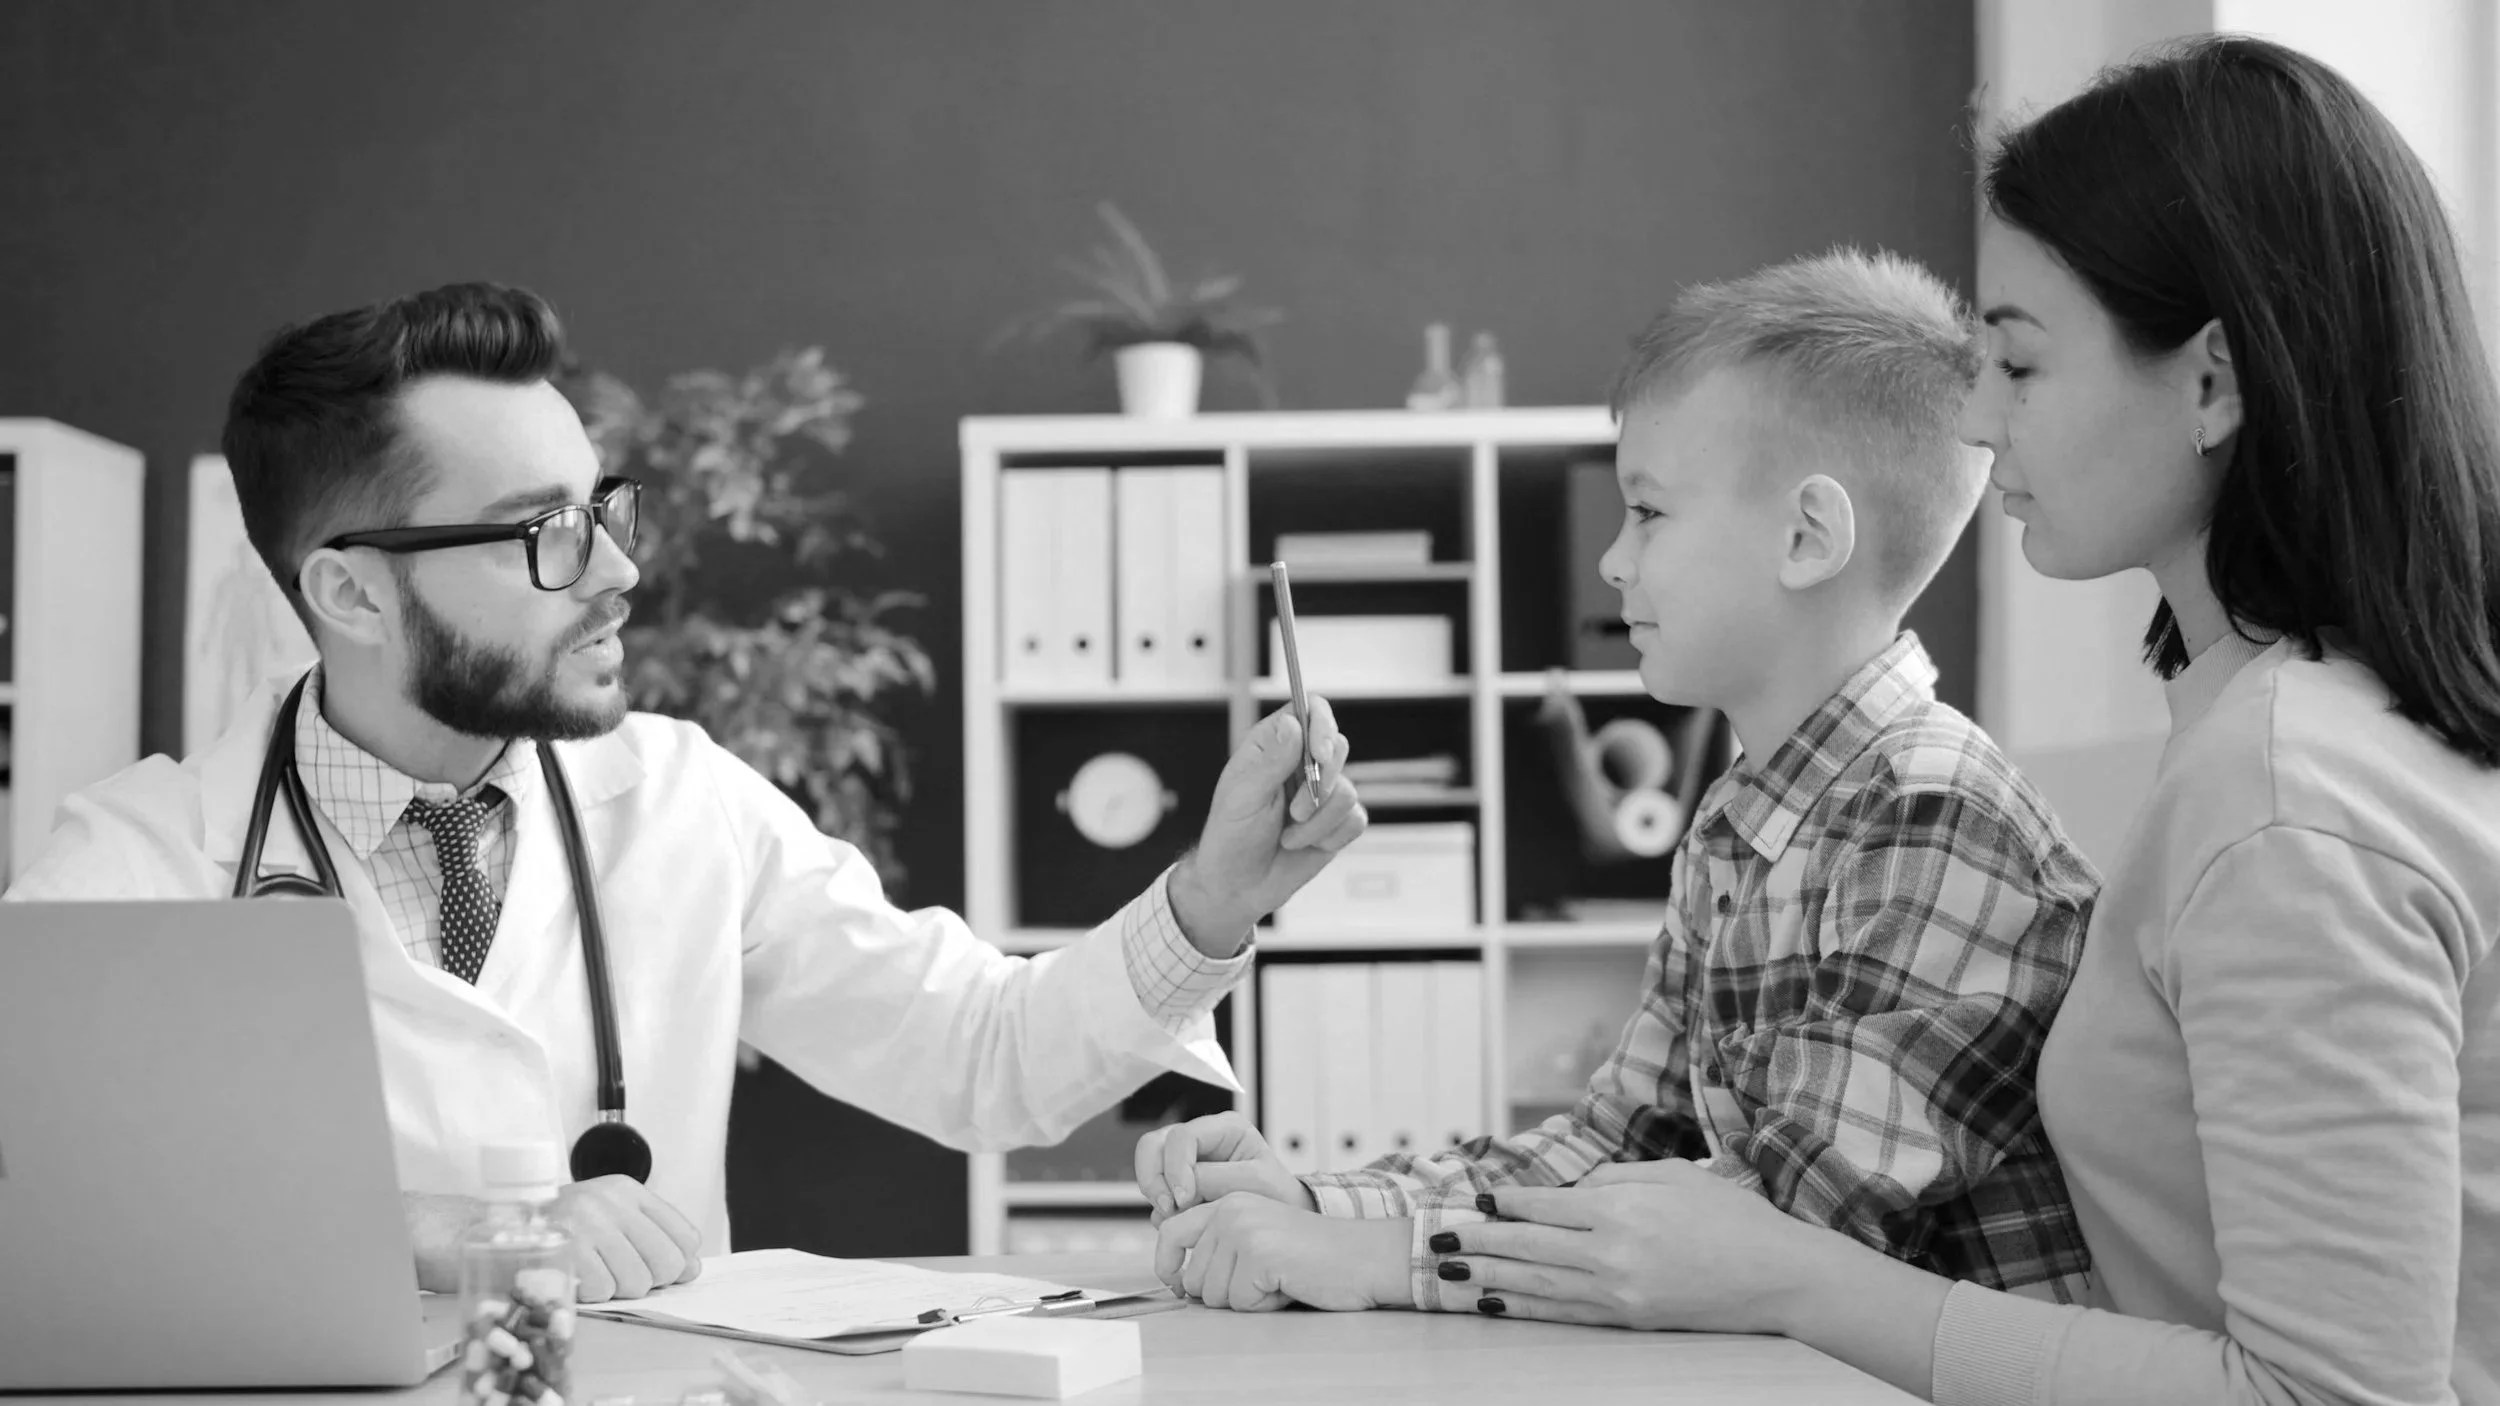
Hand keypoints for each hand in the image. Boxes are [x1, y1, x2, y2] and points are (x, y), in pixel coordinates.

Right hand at [555, 1175, 706, 1302]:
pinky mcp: (565, 1250)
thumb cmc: (561, 1227)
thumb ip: (652, 1236)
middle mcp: (610, 1202)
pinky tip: (578, 1278)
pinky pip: (603, 1291)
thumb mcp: (609, 1215)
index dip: (680, 1263)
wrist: (497, 1228)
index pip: (685, 1236)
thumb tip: (691, 1269)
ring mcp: (587, 1224)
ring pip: (637, 1281)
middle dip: (651, 1280)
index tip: (661, 1270)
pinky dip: (592, 1293)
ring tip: (597, 1274)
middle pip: (667, 1262)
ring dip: (618, 1289)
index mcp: (627, 1190)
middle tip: (624, 1276)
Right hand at [1135, 1112, 1314, 1224]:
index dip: (1176, 1167)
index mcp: (1225, 1128)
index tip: (1185, 1199)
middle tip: (1169, 1208)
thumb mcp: (1256, 1183)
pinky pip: (1154, 1191)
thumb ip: (1217, 1179)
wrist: (1281, 1218)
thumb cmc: (1277, 1196)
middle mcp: (1201, 1138)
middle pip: (1154, 1144)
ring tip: (1176, 1216)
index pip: (1182, 1137)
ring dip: (1155, 1193)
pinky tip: (1181, 1221)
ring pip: (1148, 1165)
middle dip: (1154, 1178)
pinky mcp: (1178, 1183)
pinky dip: (1160, 1209)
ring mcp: (1185, 1160)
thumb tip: (1181, 1188)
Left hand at [1153, 1193, 1410, 1311]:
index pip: (1169, 1231)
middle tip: (1263, 1280)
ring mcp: (1242, 1229)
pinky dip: (1263, 1304)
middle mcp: (1230, 1209)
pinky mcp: (1257, 1253)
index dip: (1167, 1265)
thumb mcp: (1258, 1238)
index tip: (1176, 1284)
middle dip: (1223, 1292)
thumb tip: (1179, 1279)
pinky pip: (1240, 1301)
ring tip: (1278, 1279)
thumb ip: (1220, 1247)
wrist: (1361, 1256)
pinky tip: (1287, 1285)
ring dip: (1245, 1299)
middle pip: (1192, 1276)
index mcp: (1228, 1201)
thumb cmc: (1313, 1255)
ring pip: (1213, 1294)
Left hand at [1168, 698, 1365, 953]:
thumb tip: (1293, 723)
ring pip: (1348, 791)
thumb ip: (1272, 761)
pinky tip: (1304, 846)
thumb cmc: (1231, 837)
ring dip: (1318, 823)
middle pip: (1337, 747)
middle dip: (1320, 785)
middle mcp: (1300, 763)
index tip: (1319, 755)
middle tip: (1293, 812)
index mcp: (1272, 746)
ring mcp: (1321, 792)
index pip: (1310, 711)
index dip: (1322, 726)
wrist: (1240, 886)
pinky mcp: (1336, 822)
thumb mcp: (1243, 797)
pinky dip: (1330, 837)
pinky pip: (1355, 820)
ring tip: (1289, 837)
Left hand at [1428, 1161, 1829, 1332]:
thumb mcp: (1674, 1175)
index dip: (1504, 1202)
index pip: (1543, 1204)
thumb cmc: (1732, 1217)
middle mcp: (1611, 1252)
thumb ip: (1617, 1177)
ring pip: (1538, 1283)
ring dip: (1490, 1277)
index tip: (1474, 1199)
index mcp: (1620, 1207)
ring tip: (1451, 1273)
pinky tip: (1496, 1302)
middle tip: (1438, 1240)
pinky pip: (1565, 1313)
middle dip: (1479, 1242)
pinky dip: (1526, 1307)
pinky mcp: (1629, 1320)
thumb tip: (1574, 1188)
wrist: (1779, 1277)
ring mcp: (1618, 1292)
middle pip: (1528, 1245)